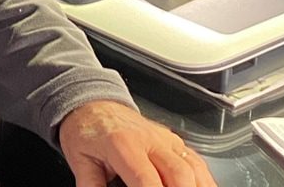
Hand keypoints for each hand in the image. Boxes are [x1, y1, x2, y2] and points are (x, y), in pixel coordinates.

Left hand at [58, 100, 216, 186]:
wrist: (92, 104)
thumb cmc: (87, 130)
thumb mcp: (79, 160)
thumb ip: (91, 185)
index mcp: (122, 144)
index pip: (146, 179)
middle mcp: (148, 139)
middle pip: (178, 174)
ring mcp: (164, 139)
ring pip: (193, 167)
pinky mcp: (173, 141)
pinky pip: (196, 161)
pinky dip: (204, 180)